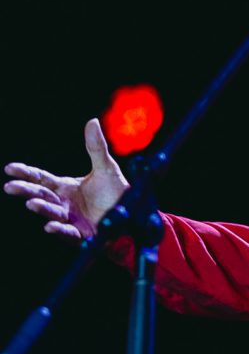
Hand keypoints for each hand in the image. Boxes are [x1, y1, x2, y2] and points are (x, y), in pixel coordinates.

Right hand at [4, 118, 129, 240]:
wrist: (131, 211)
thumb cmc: (114, 190)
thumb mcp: (105, 167)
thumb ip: (96, 147)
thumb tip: (92, 120)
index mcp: (64, 187)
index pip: (41, 179)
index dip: (26, 173)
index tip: (10, 168)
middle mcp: (63, 203)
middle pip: (41, 195)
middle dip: (25, 191)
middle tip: (9, 186)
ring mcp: (70, 218)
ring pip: (51, 212)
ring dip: (41, 208)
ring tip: (31, 203)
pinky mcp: (80, 233)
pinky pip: (67, 232)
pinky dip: (58, 229)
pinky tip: (49, 226)